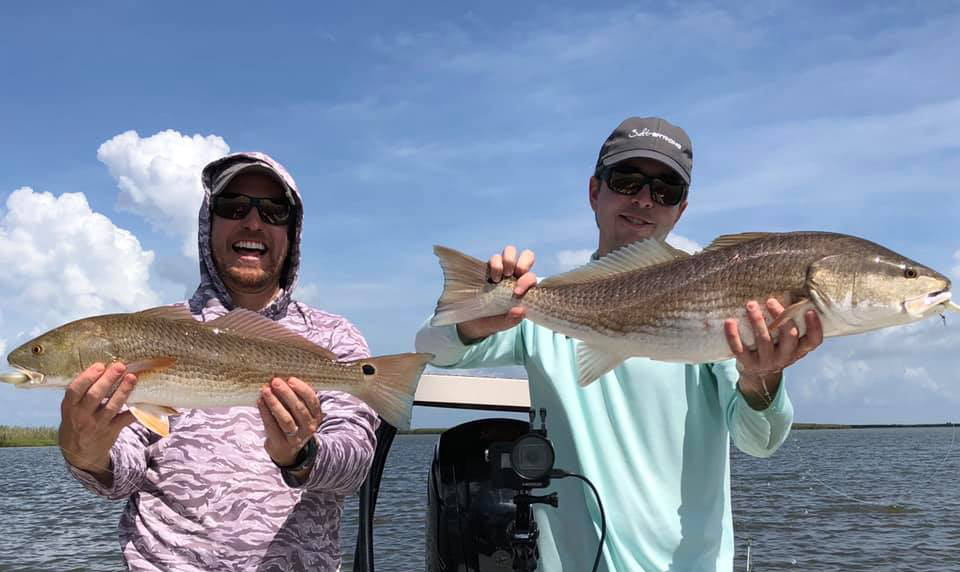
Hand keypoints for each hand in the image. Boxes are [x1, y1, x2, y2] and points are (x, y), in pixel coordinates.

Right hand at [58, 362, 137, 484]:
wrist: (80, 453)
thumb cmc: (76, 423)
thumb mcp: (71, 409)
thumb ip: (81, 393)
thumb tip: (101, 368)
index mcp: (69, 408)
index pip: (75, 390)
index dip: (87, 377)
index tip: (100, 365)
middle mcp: (81, 417)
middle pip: (94, 396)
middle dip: (108, 380)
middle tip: (120, 366)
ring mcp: (97, 425)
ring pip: (112, 406)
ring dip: (123, 391)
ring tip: (132, 377)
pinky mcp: (111, 432)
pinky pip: (125, 420)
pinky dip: (135, 411)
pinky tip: (143, 401)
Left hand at [257, 377, 323, 467]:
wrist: (287, 451)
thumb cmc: (293, 423)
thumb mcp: (300, 412)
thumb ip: (296, 398)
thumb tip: (281, 377)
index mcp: (316, 415)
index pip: (312, 400)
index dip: (302, 389)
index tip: (291, 379)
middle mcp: (309, 427)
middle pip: (298, 409)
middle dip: (286, 393)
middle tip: (275, 381)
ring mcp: (296, 438)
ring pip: (286, 419)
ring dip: (274, 403)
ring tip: (265, 391)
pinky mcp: (281, 444)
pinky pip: (272, 427)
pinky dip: (265, 413)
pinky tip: (260, 402)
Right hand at [456, 245, 537, 342]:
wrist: (473, 322)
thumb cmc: (493, 321)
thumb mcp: (503, 323)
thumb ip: (512, 319)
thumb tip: (521, 310)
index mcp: (524, 288)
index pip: (532, 277)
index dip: (527, 281)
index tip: (517, 292)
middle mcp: (515, 276)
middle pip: (527, 256)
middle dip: (523, 262)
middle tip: (514, 274)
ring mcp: (502, 270)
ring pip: (510, 251)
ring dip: (508, 260)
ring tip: (501, 275)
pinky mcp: (488, 269)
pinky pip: (495, 258)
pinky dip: (495, 264)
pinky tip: (492, 277)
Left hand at [723, 299, 823, 407]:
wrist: (758, 375)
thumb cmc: (775, 347)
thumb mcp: (787, 341)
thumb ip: (790, 323)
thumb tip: (790, 291)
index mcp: (799, 349)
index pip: (813, 340)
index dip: (814, 327)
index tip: (810, 310)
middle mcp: (785, 357)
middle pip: (788, 337)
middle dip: (780, 317)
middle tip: (770, 301)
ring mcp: (766, 361)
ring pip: (763, 341)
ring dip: (757, 321)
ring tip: (750, 305)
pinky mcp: (748, 364)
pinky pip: (739, 349)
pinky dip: (733, 335)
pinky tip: (730, 321)